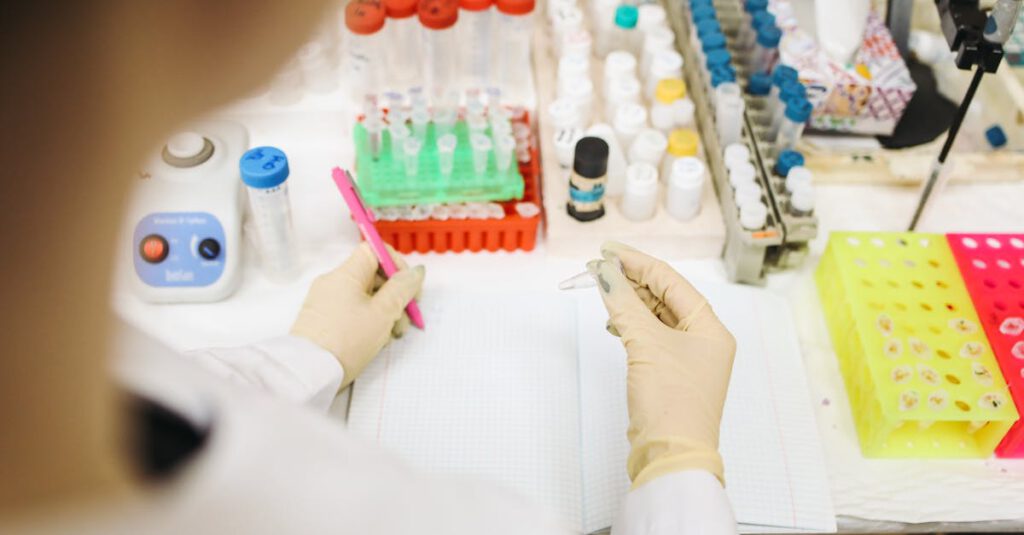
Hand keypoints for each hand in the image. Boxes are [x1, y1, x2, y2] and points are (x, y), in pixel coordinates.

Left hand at [291, 243, 424, 387]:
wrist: (309, 373)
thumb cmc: (346, 341)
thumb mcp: (383, 313)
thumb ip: (402, 288)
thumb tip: (415, 272)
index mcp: (346, 274)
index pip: (374, 250)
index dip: (396, 264)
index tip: (409, 287)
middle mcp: (333, 282)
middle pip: (372, 276)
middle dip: (395, 295)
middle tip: (407, 318)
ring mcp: (326, 301)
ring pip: (365, 296)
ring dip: (385, 311)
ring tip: (393, 335)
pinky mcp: (323, 320)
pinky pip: (352, 311)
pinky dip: (369, 320)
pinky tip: (377, 340)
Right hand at [589, 241, 735, 488]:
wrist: (670, 454)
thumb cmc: (670, 400)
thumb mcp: (645, 344)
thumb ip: (624, 304)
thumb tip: (605, 273)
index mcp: (710, 327)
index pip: (671, 281)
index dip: (637, 262)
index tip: (608, 250)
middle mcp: (704, 339)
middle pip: (665, 296)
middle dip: (631, 281)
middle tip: (599, 268)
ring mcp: (688, 358)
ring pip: (656, 316)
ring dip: (630, 302)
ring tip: (603, 291)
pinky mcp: (670, 373)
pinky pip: (651, 336)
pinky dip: (632, 325)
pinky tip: (614, 321)